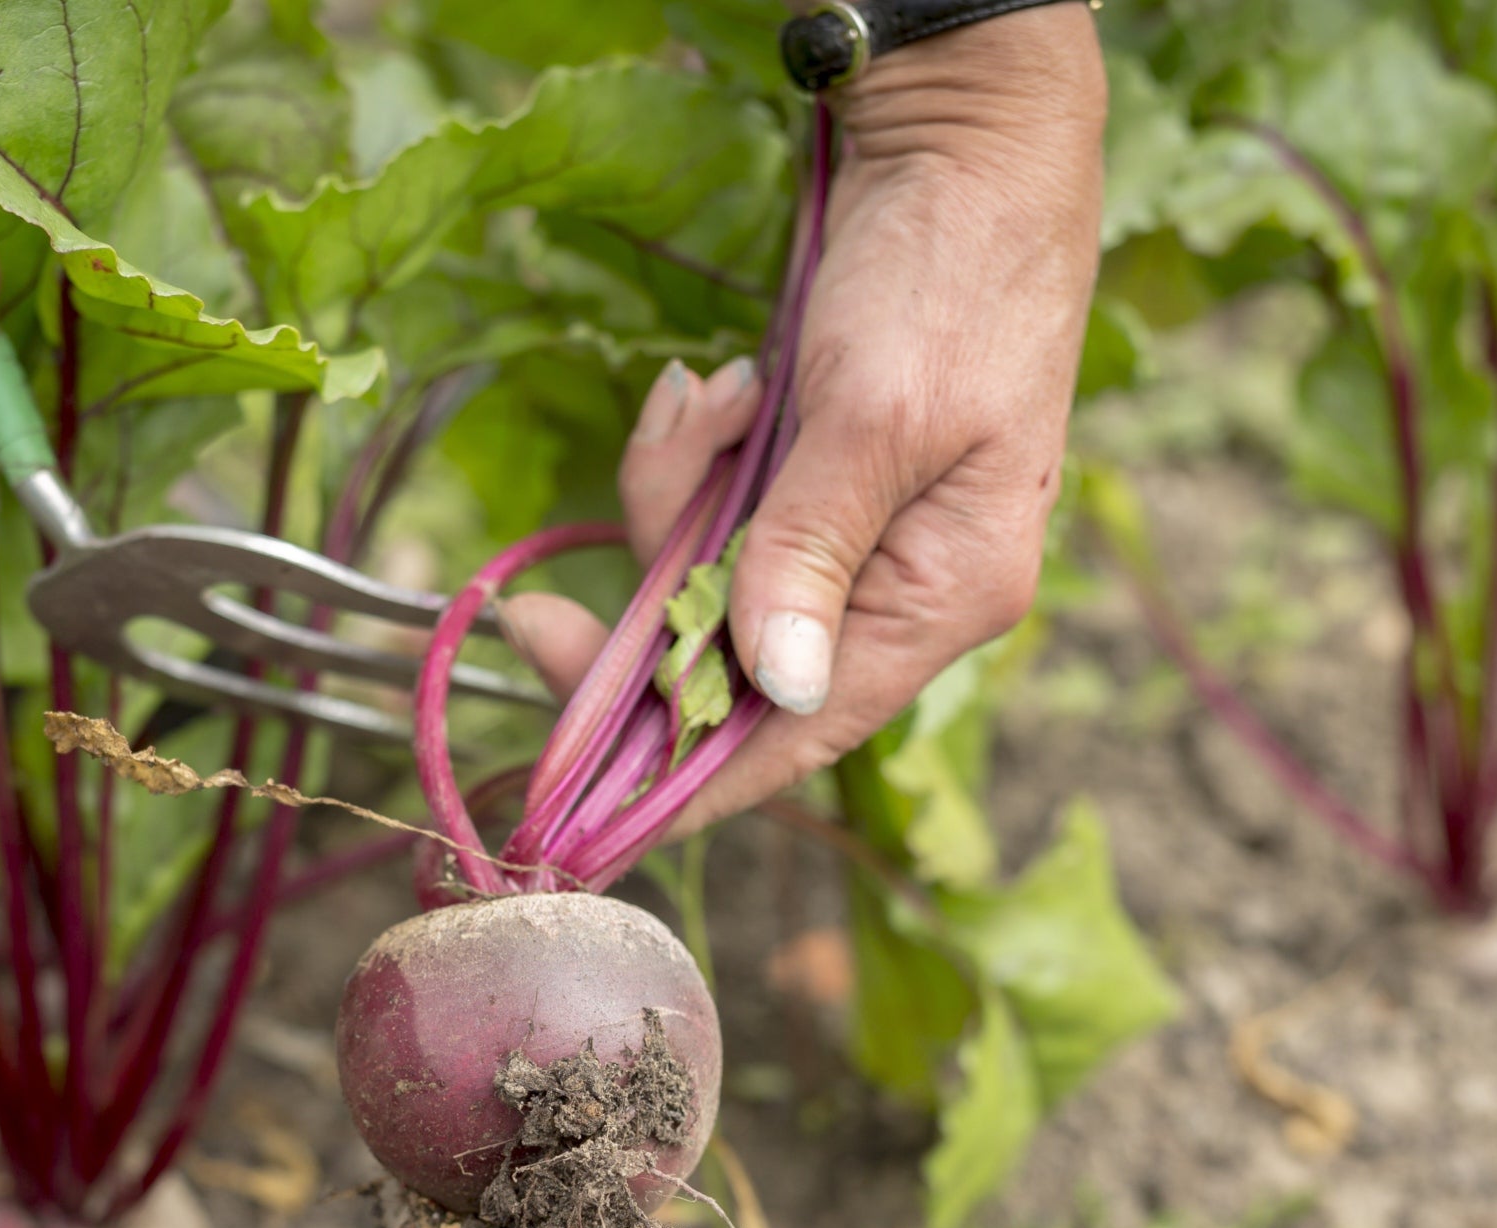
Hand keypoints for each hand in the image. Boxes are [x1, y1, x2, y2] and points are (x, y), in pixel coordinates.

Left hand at [502, 5, 1107, 833]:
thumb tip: (774, 694)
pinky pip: (718, 507)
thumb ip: (810, 554)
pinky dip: (695, 452)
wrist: (969, 142)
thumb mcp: (875, 418)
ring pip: (707, 577)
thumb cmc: (950, 273)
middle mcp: (902, 588)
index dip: (682, 783)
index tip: (571, 817)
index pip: (797, 738)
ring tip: (708, 397)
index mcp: (944, 598)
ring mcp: (858, 532)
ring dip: (673, 493)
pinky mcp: (817, 477)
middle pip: (730, 664)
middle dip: (640, 610)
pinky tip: (720, 383)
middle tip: (528, 609)